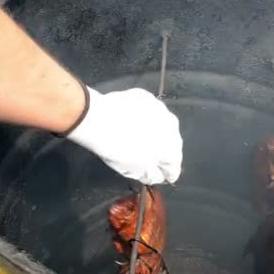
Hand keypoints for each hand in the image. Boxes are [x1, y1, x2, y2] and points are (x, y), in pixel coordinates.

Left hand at [66, 86, 182, 184]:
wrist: (99, 119)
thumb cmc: (119, 150)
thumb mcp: (135, 171)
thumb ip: (152, 175)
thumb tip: (158, 175)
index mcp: (172, 149)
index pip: (174, 166)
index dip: (168, 174)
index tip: (162, 176)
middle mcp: (172, 127)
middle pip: (170, 143)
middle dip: (163, 151)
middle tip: (149, 156)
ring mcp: (160, 109)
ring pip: (161, 125)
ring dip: (155, 132)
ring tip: (139, 137)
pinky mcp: (145, 96)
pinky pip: (148, 111)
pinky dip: (143, 118)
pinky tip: (131, 121)